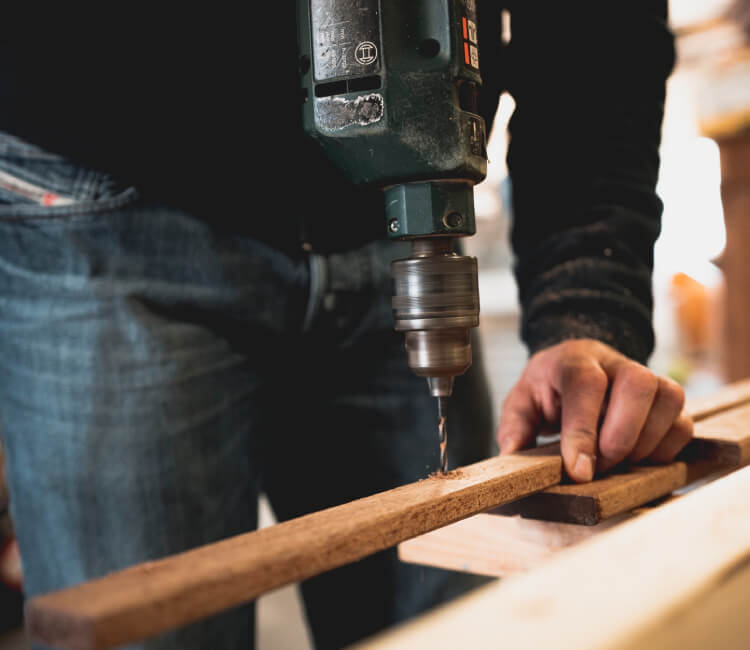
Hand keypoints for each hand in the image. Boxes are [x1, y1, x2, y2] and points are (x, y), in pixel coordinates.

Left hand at [497, 339, 692, 481]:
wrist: (576, 365)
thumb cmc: (548, 389)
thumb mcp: (521, 402)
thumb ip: (515, 427)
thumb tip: (514, 456)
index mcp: (574, 360)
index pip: (585, 384)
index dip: (583, 430)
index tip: (579, 471)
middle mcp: (615, 363)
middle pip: (638, 384)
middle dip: (621, 436)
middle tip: (600, 466)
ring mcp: (647, 377)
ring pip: (669, 399)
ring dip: (645, 443)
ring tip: (617, 462)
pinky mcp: (667, 400)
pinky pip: (683, 422)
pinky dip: (664, 449)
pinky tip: (638, 458)